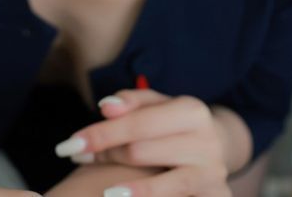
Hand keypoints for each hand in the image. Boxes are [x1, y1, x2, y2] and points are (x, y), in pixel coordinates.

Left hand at [53, 89, 231, 196]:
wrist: (221, 147)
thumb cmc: (176, 124)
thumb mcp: (159, 105)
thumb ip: (132, 103)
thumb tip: (105, 107)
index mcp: (192, 110)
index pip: (136, 123)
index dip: (101, 134)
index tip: (70, 144)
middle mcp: (207, 141)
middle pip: (142, 152)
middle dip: (106, 156)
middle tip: (78, 159)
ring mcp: (213, 174)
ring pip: (161, 186)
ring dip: (126, 191)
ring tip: (104, 192)